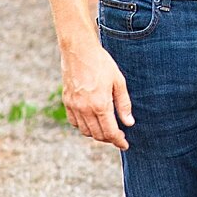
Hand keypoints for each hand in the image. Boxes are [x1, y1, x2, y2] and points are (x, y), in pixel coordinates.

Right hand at [60, 35, 134, 149]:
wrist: (79, 51)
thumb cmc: (102, 63)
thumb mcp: (119, 81)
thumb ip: (124, 104)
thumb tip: (129, 123)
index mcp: (100, 104)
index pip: (110, 132)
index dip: (119, 141)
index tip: (125, 144)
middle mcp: (85, 109)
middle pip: (98, 135)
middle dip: (109, 139)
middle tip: (118, 137)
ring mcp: (74, 106)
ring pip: (85, 131)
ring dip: (96, 134)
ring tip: (106, 129)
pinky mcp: (66, 102)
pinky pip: (74, 122)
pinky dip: (83, 126)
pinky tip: (91, 121)